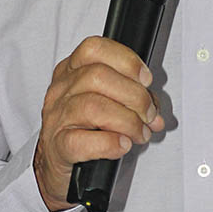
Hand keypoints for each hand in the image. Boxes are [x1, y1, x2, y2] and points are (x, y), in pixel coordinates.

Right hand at [33, 36, 163, 210]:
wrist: (57, 163)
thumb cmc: (82, 130)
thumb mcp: (105, 104)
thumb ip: (132, 101)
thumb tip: (155, 114)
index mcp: (71, 72)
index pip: (94, 49)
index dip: (126, 60)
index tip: (145, 79)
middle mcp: (61, 91)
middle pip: (98, 76)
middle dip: (134, 96)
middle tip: (148, 115)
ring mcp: (57, 118)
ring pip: (93, 107)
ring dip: (128, 121)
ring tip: (139, 133)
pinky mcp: (58, 147)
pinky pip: (81, 141)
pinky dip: (109, 143)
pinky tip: (122, 145)